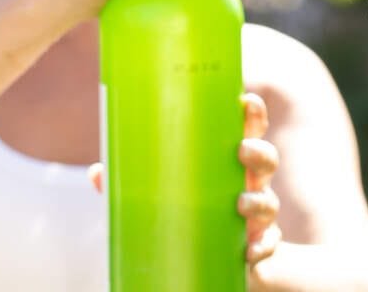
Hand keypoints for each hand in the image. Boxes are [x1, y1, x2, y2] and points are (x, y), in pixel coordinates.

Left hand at [87, 92, 281, 270]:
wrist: (209, 265)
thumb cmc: (186, 218)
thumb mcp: (158, 199)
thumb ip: (131, 186)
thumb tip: (97, 172)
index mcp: (226, 164)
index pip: (247, 131)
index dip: (252, 114)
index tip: (246, 101)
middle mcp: (247, 184)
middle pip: (266, 160)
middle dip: (259, 152)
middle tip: (241, 151)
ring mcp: (255, 216)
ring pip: (269, 201)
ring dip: (259, 200)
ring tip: (240, 203)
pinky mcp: (257, 246)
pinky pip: (269, 244)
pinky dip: (263, 246)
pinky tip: (249, 250)